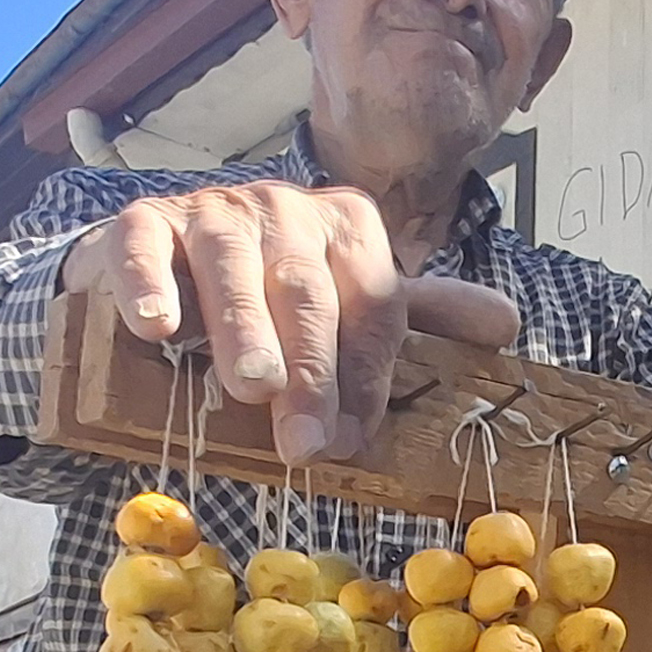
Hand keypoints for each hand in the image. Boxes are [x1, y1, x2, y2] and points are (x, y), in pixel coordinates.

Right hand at [60, 181, 522, 463]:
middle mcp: (286, 208)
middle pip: (309, 294)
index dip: (366, 376)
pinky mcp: (144, 221)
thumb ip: (420, 313)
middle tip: (306, 443)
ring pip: (234, 268)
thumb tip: (508, 325)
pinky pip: (148, 249)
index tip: (350, 442)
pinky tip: (156, 328)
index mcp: (349, 226)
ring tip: (250, 385)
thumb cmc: (270, 295)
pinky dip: (151, 286)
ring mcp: (214, 210)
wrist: (164, 260)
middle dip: (312, 372)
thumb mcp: (348, 300)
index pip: (372, 305)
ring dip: (244, 329)